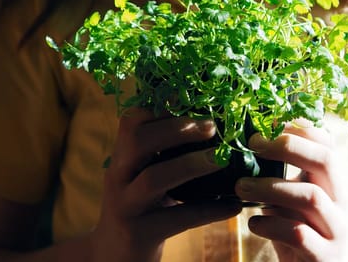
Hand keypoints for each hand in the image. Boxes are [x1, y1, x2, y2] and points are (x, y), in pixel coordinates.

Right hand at [90, 108, 241, 261]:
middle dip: (176, 129)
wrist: (114, 256)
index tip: (195, 101)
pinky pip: (177, 218)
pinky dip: (209, 210)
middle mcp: (118, 176)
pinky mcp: (139, 233)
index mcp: (122, 158)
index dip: (162, 108)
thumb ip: (167, 153)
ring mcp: (126, 205)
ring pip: (154, 178)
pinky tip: (233, 206)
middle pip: (138, 141)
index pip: (132, 121)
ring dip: (191, 165)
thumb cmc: (142, 208)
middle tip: (211, 127)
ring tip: (221, 159)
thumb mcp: (145, 176)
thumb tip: (216, 126)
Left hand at [235, 121, 347, 261]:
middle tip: (252, 143)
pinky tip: (253, 224)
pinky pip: (299, 234)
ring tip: (240, 187)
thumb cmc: (294, 235)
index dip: (300, 127)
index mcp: (332, 183)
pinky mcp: (326, 257)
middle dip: (287, 146)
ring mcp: (337, 230)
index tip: (268, 122)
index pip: (328, 144)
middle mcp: (341, 202)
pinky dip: (271, 225)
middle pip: (326, 159)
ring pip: (311, 196)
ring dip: (270, 187)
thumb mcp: (287, 201)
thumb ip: (278, 177)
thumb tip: (245, 144)